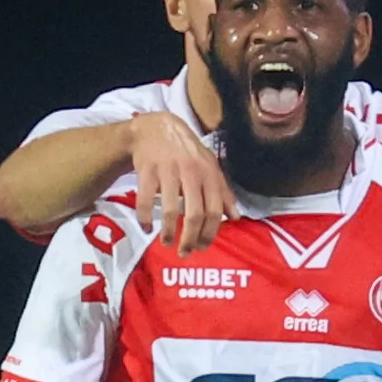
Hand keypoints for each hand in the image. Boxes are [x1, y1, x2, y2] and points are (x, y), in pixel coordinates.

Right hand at [127, 112, 232, 253]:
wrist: (156, 128)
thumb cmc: (187, 152)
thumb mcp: (210, 167)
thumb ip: (224, 192)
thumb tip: (236, 218)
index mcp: (208, 174)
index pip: (214, 210)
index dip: (210, 233)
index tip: (203, 247)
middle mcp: (190, 172)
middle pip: (194, 214)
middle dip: (190, 239)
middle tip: (185, 253)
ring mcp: (167, 171)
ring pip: (170, 209)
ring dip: (168, 232)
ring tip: (167, 243)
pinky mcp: (146, 170)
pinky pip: (145, 199)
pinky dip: (145, 217)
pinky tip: (147, 227)